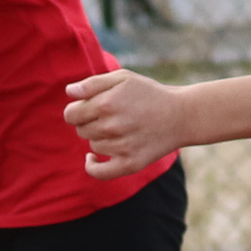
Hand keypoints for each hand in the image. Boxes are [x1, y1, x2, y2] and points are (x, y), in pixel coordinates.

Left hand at [64, 68, 186, 177]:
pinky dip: (92, 166)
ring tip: (119, 128)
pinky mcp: (130, 164)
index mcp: (106, 103)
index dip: (76, 110)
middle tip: (109, 116)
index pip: (71, 114)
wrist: (181, 115)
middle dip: (89, 123)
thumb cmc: (149, 94)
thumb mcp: (123, 78)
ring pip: (93, 146)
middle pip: (81, 130)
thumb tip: (69, 93)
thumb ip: (92, 84)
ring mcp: (121, 147)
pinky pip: (99, 172)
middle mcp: (112, 126)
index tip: (86, 108)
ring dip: (99, 138)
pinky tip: (91, 159)